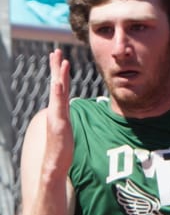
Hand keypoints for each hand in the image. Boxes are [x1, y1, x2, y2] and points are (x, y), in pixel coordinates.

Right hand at [45, 48, 73, 175]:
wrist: (55, 164)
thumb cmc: (62, 149)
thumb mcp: (67, 129)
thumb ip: (67, 119)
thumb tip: (69, 113)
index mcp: (59, 111)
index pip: (60, 88)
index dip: (61, 73)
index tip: (61, 57)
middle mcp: (56, 111)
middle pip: (56, 85)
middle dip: (56, 67)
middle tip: (56, 50)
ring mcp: (56, 117)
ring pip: (57, 93)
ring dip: (59, 76)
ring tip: (60, 61)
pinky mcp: (58, 124)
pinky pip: (58, 106)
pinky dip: (57, 94)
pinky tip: (58, 83)